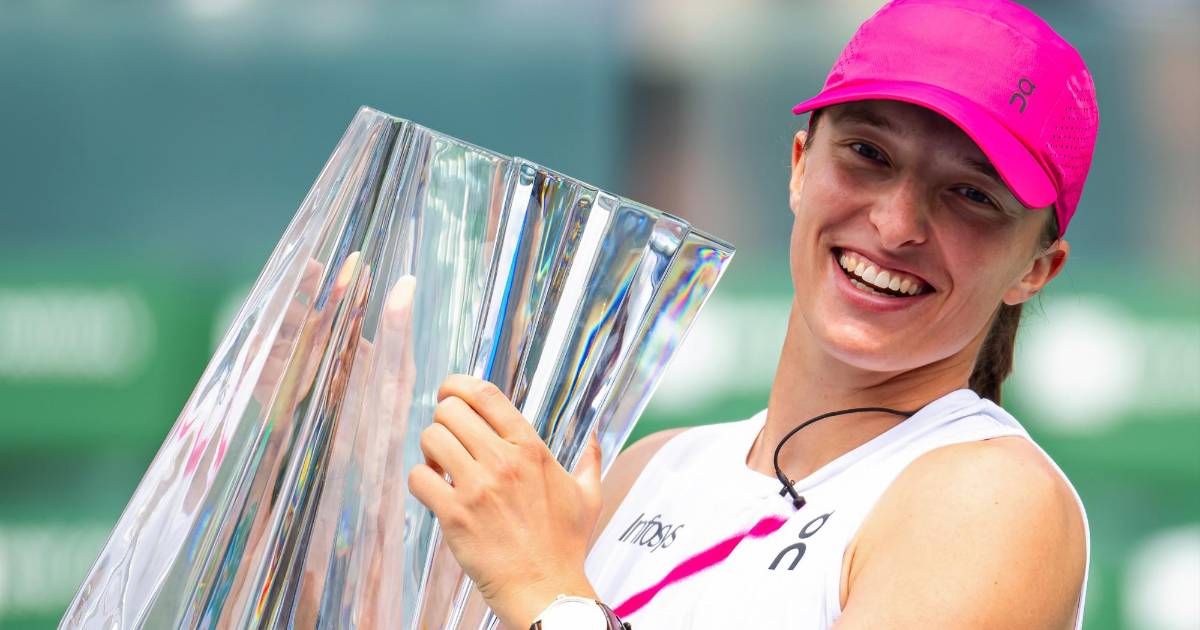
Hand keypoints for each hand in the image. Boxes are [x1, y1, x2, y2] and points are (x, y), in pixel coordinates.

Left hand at [408, 374, 603, 628]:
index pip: (486, 394)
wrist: (547, 589)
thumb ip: (590, 461)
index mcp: (531, 449)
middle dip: (443, 419)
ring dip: (431, 449)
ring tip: (441, 466)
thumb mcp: (588, 497)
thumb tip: (595, 439)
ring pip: (432, 437)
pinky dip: (421, 481)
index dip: (459, 385)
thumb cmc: (565, 546)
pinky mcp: (455, 514)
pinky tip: (434, 492)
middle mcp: (504, 461)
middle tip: (448, 438)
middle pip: (451, 409)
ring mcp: (478, 487)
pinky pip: (419, 477)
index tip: (451, 392)